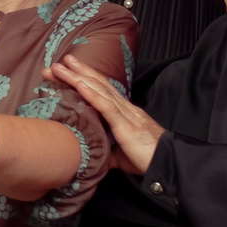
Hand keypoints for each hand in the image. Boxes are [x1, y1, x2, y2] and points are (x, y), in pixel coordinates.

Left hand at [51, 54, 160, 173]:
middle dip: (77, 72)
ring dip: (78, 77)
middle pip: (98, 85)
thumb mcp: (123, 155)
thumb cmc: (148, 158)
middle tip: (57, 63)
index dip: (84, 80)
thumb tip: (96, 156)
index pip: (101, 92)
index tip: (66, 72)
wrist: (169, 163)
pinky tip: (80, 84)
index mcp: (124, 114)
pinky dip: (92, 94)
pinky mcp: (126, 125)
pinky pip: (107, 106)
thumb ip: (109, 152)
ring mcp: (126, 114)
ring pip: (99, 90)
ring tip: (61, 67)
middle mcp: (124, 109)